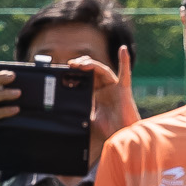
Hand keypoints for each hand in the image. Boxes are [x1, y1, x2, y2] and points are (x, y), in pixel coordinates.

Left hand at [76, 44, 136, 168]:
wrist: (120, 136)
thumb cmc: (107, 130)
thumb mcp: (86, 119)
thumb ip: (78, 113)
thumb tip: (60, 117)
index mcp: (96, 93)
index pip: (85, 77)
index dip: (76, 72)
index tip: (64, 69)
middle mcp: (105, 87)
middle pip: (92, 70)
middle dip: (81, 65)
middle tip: (70, 64)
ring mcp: (114, 86)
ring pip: (102, 69)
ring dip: (92, 64)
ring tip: (80, 62)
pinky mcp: (124, 88)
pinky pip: (125, 73)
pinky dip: (125, 60)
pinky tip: (122, 49)